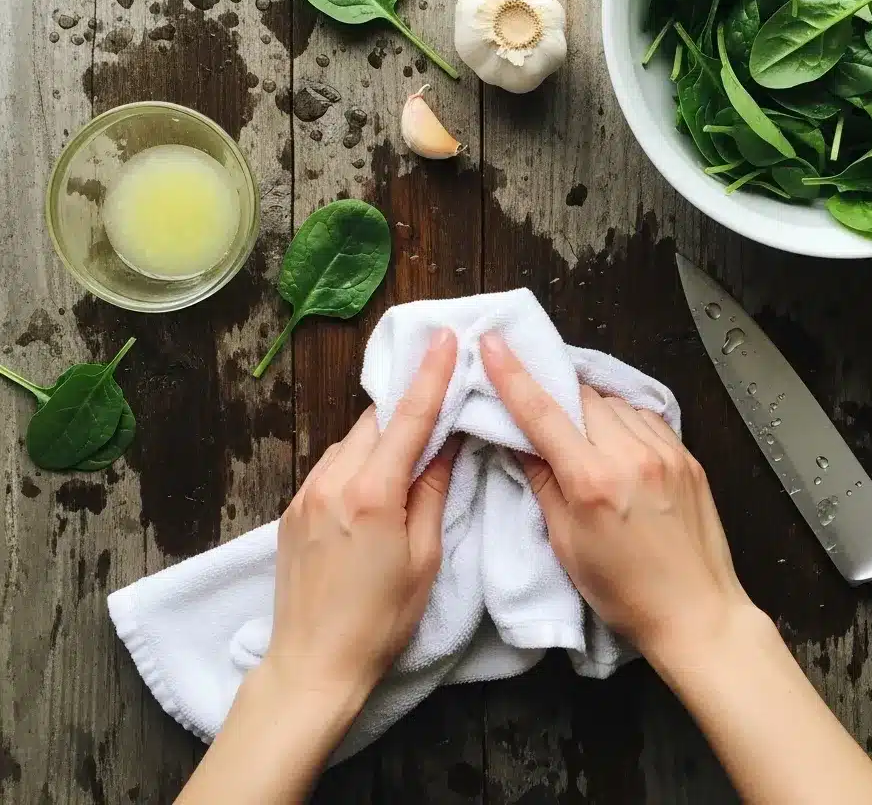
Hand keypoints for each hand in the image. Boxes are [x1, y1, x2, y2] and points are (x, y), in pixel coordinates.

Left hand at [177, 328, 459, 803]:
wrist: (311, 665)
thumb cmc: (380, 621)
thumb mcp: (424, 558)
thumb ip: (432, 492)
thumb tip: (447, 444)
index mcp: (372, 493)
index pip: (408, 418)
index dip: (431, 375)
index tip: (444, 338)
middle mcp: (332, 482)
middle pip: (375, 422)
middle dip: (405, 406)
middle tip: (435, 395)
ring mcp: (306, 494)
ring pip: (351, 442)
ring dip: (380, 437)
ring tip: (407, 453)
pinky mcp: (292, 510)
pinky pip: (331, 467)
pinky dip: (357, 461)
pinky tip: (373, 483)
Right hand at [481, 332, 871, 804]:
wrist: (698, 614)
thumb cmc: (625, 592)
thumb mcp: (567, 545)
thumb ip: (542, 484)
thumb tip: (518, 442)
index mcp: (593, 482)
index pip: (542, 413)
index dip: (512, 375)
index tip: (493, 345)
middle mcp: (631, 456)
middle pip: (581, 397)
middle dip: (559, 399)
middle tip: (546, 417)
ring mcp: (665, 452)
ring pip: (614, 403)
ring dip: (592, 411)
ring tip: (587, 443)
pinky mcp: (687, 456)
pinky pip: (645, 417)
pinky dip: (624, 422)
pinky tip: (619, 447)